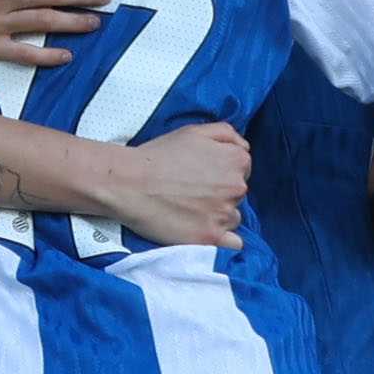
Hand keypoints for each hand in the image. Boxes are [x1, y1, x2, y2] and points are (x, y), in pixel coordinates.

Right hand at [107, 121, 247, 250]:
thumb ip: (226, 134)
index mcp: (237, 160)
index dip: (221, 171)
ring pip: (232, 218)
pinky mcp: (211, 237)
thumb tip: (245, 148)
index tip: (201, 175)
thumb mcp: (194, 131)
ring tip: (189, 211)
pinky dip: (223, 239)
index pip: (242, 169)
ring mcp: (225, 214)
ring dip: (217, 216)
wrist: (129, 182)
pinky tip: (204, 231)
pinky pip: (233, 243)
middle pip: (237, 194)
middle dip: (220, 193)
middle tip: (191, 192)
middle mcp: (237, 188)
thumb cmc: (159, 155)